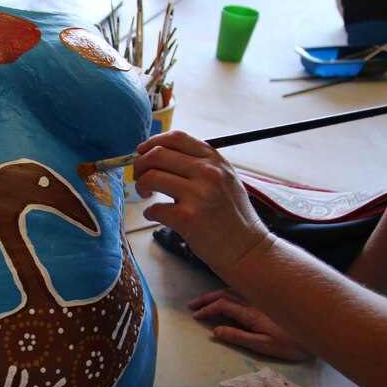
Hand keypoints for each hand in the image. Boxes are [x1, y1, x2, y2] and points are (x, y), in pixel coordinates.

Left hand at [133, 131, 270, 276]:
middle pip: (158, 154)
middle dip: (140, 164)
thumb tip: (162, 154)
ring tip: (145, 194)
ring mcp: (198, 195)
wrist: (247, 248)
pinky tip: (154, 215)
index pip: (177, 138)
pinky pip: (154, 208)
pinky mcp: (188, 218)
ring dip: (140, 185)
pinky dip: (148, 212)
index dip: (153, 142)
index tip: (142, 152)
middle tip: (139, 177)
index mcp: (215, 160)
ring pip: (151, 177)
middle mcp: (208, 173)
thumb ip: (200, 165)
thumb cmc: (232, 216)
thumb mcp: (225, 179)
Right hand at [188, 288, 312, 360]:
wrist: (322, 330)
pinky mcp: (270, 298)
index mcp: (252, 313)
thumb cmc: (294, 344)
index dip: (206, 310)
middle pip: (225, 294)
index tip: (195, 317)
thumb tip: (215, 331)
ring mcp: (263, 297)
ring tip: (204, 300)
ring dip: (216, 293)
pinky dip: (230, 290)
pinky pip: (245, 289)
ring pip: (235, 289)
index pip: (222, 306)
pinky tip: (228, 295)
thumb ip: (240, 337)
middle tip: (191, 305)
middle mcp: (256, 300)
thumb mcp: (266, 346)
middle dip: (206, 298)